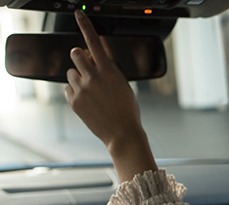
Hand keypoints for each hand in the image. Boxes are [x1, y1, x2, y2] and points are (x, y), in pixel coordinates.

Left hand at [65, 10, 156, 181]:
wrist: (122, 133)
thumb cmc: (127, 110)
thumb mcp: (124, 84)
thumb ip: (109, 68)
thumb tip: (96, 56)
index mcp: (109, 71)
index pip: (93, 42)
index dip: (85, 25)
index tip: (79, 15)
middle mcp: (92, 77)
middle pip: (76, 54)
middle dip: (80, 57)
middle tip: (88, 67)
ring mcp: (81, 89)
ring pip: (72, 72)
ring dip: (79, 77)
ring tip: (92, 91)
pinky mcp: (74, 101)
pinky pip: (68, 88)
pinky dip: (76, 92)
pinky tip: (89, 101)